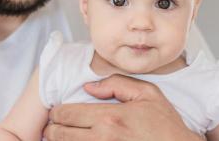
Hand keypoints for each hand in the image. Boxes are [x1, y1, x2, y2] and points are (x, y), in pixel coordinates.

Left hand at [43, 74, 203, 140]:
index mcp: (109, 117)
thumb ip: (116, 84)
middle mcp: (102, 138)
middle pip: (59, 134)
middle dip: (52, 129)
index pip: (66, 114)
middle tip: (54, 126)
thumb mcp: (148, 94)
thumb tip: (89, 87)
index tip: (57, 113)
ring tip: (62, 137)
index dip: (56, 113)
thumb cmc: (166, 126)